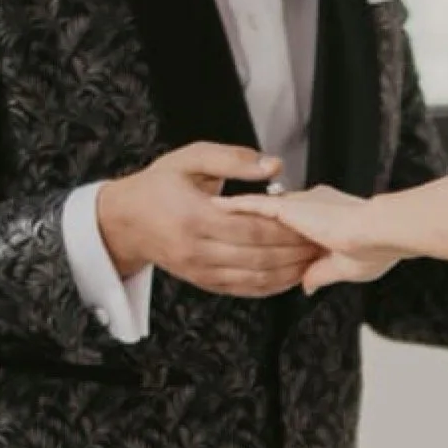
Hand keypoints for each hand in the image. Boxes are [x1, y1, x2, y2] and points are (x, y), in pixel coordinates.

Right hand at [96, 143, 319, 298]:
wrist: (125, 221)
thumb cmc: (159, 185)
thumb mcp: (190, 158)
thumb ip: (233, 159)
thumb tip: (274, 165)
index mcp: (195, 216)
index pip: (252, 229)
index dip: (286, 230)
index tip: (311, 223)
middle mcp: (197, 249)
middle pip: (258, 256)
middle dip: (295, 252)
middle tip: (322, 243)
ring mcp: (200, 270)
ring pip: (255, 278)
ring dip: (289, 272)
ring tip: (313, 259)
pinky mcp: (203, 282)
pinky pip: (244, 289)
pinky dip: (271, 285)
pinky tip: (291, 274)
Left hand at [226, 185, 408, 292]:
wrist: (382, 233)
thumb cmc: (377, 250)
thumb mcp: (346, 268)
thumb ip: (321, 273)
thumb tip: (304, 285)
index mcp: (326, 222)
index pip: (295, 229)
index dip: (278, 238)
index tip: (260, 245)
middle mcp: (310, 210)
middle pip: (275, 219)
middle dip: (250, 224)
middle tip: (225, 226)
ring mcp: (299, 208)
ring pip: (261, 212)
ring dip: (238, 213)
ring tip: (212, 212)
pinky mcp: (291, 207)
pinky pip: (255, 206)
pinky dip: (236, 207)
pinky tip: (217, 206)